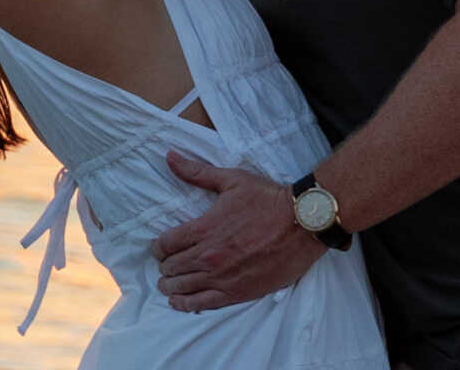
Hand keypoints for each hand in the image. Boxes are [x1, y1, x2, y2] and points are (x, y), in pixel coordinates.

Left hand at [150, 151, 324, 311]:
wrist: (300, 224)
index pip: (167, 243)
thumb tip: (170, 157)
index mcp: (205, 227)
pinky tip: (178, 301)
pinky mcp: (237, 292)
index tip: (160, 247)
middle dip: (164, 266)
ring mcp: (222, 277)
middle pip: (173, 267)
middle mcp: (209, 255)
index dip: (158, 247)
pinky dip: (185, 303)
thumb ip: (197, 172)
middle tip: (165, 265)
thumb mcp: (231, 179)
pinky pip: (203, 303)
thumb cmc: (267, 199)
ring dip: (170, 285)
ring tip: (166, 284)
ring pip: (183, 287)